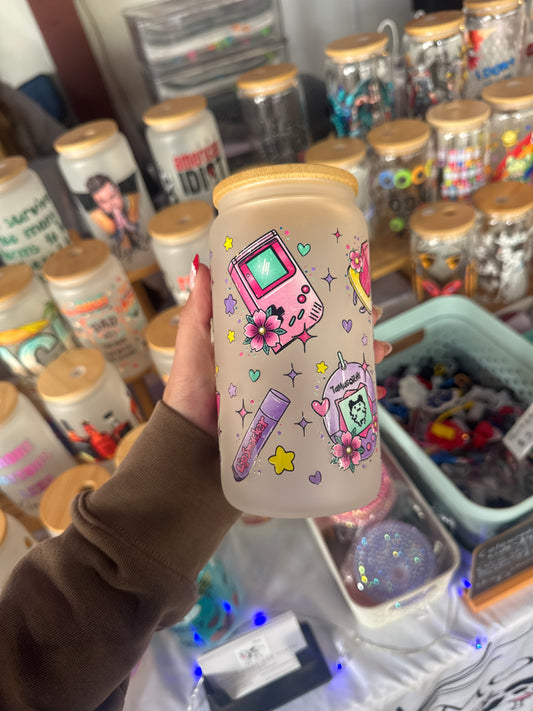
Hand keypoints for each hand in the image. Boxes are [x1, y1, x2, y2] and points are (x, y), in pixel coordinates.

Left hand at [164, 263, 391, 436]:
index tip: (347, 289)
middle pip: (324, 343)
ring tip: (382, 350)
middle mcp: (280, 366)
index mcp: (260, 345)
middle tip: (375, 320)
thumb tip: (204, 265)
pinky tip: (374, 393)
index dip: (323, 304)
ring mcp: (291, 394)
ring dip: (361, 359)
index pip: (299, 318)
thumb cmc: (190, 392)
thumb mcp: (195, 344)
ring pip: (334, 371)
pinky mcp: (297, 420)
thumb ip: (200, 310)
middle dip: (353, 330)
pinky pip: (332, 409)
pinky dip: (354, 401)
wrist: (190, 445)